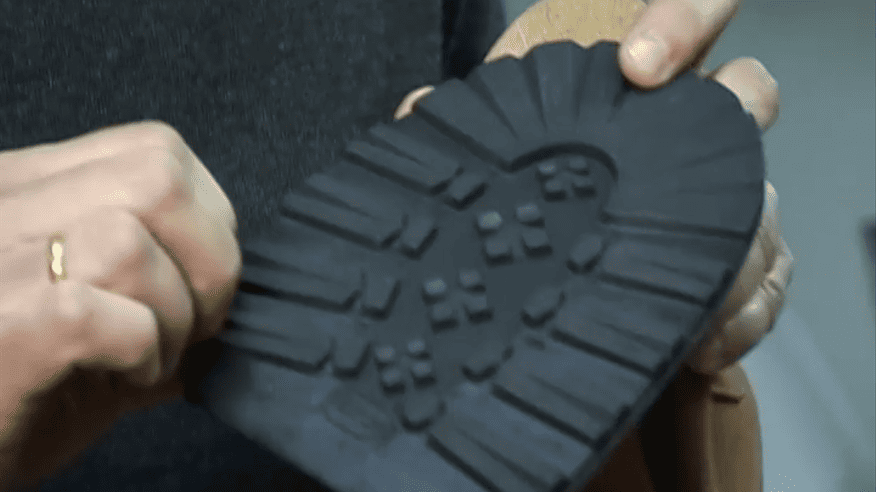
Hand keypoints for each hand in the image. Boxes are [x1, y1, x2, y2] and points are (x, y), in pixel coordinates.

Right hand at [0, 121, 241, 487]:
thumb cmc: (24, 384)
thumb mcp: (97, 322)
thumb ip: (161, 292)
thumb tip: (236, 300)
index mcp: (31, 190)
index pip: (156, 149)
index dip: (209, 219)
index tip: (201, 283)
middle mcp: (5, 207)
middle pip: (157, 178)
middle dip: (210, 261)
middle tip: (192, 326)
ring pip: (127, 240)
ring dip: (172, 316)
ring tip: (146, 358)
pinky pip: (90, 313)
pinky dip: (138, 351)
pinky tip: (124, 376)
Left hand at [394, 0, 791, 374]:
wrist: (550, 208)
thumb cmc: (529, 153)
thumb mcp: (501, 124)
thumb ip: (470, 118)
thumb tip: (415, 114)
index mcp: (641, 73)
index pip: (694, 9)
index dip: (680, 25)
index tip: (638, 65)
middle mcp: (690, 121)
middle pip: (747, 102)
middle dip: (727, 137)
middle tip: (681, 192)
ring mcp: (718, 184)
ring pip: (763, 198)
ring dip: (735, 248)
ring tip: (690, 297)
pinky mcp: (730, 250)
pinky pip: (769, 275)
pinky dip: (744, 315)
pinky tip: (705, 341)